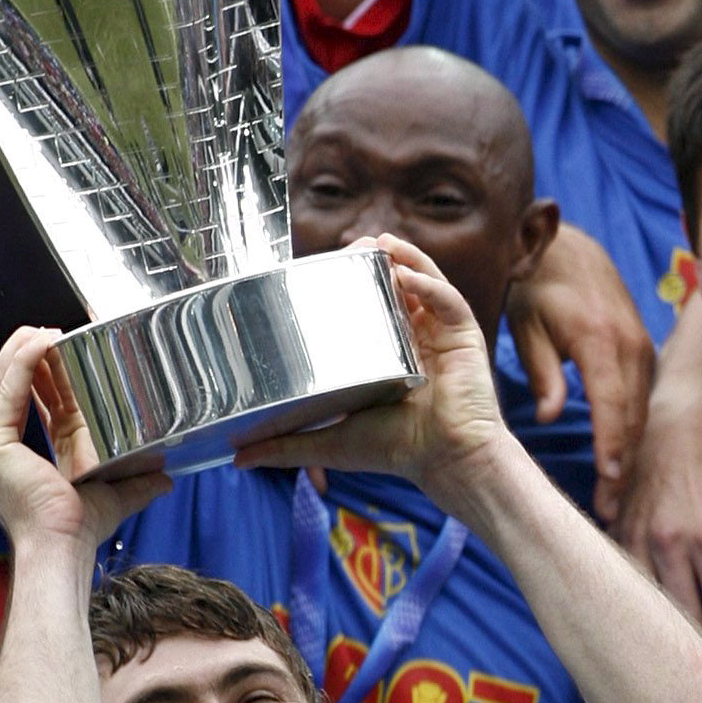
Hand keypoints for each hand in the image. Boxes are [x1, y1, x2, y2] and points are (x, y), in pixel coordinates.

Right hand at [0, 326, 169, 552]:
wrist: (61, 547)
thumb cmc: (77, 530)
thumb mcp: (110, 494)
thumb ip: (135, 482)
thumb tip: (166, 477)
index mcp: (6, 454)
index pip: (19, 399)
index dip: (37, 370)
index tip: (60, 346)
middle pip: (4, 384)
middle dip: (29, 353)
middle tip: (57, 332)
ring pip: (1, 379)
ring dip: (26, 349)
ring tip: (51, 330)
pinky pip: (6, 388)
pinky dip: (23, 360)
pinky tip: (43, 340)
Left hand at [235, 235, 507, 509]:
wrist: (446, 460)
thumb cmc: (396, 451)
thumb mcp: (330, 442)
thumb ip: (286, 447)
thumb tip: (237, 460)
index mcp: (390, 353)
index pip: (371, 306)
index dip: (353, 282)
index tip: (329, 265)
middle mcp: (417, 338)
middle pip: (398, 285)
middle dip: (378, 260)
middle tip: (355, 244)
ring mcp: (441, 334)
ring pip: (425, 281)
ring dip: (405, 257)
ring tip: (380, 242)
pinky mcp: (464, 336)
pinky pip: (447, 299)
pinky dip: (429, 283)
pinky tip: (407, 276)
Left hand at [506, 222, 654, 522]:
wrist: (566, 248)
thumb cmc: (537, 288)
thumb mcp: (528, 327)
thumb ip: (542, 373)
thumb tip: (550, 417)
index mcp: (600, 340)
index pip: (611, 405)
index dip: (612, 448)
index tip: (609, 483)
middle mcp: (631, 345)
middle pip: (633, 417)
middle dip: (624, 466)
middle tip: (610, 510)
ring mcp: (642, 346)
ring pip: (641, 411)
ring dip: (631, 453)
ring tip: (616, 497)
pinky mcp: (643, 349)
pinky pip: (641, 397)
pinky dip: (632, 430)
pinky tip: (620, 460)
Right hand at [617, 404, 701, 673]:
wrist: (674, 431)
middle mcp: (671, 543)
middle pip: (681, 620)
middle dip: (693, 662)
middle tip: (700, 701)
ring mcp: (637, 539)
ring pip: (643, 608)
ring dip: (656, 643)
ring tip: (664, 680)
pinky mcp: (612, 535)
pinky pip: (616, 586)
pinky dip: (627, 614)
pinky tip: (631, 642)